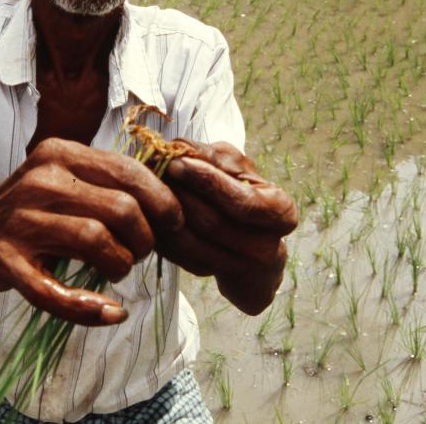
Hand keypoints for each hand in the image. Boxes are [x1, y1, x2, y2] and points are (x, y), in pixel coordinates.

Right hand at [0, 138, 183, 325]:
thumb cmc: (33, 208)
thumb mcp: (65, 176)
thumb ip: (108, 181)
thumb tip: (170, 201)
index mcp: (60, 154)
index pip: (130, 171)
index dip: (163, 201)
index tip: (173, 222)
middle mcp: (41, 181)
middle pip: (122, 208)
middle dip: (145, 238)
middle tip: (140, 251)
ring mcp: (21, 221)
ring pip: (98, 241)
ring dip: (122, 264)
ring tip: (119, 269)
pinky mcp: (7, 261)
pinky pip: (55, 292)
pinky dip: (88, 309)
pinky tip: (109, 312)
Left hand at [157, 140, 296, 314]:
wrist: (249, 246)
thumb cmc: (242, 194)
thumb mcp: (236, 169)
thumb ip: (210, 157)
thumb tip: (176, 147)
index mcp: (280, 212)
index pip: (242, 200)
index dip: (207, 181)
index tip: (176, 162)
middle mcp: (267, 247)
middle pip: (213, 223)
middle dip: (180, 195)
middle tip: (152, 174)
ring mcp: (241, 268)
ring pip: (192, 243)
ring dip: (165, 214)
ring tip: (145, 190)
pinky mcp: (214, 277)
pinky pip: (180, 257)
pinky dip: (161, 235)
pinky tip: (148, 214)